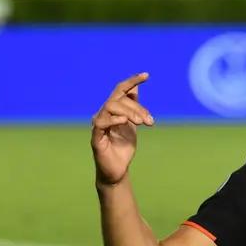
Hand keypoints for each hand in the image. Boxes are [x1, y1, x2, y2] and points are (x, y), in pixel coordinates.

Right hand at [91, 73, 153, 188]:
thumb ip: (134, 108)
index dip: (132, 81)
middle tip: (150, 121)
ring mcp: (99, 125)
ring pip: (111, 107)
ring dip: (129, 112)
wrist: (118, 169)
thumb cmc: (123, 147)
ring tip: (142, 123)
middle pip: (118, 99)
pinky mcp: (96, 138)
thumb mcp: (133, 125)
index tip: (146, 75)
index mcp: (113, 110)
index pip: (120, 90)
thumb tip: (135, 89)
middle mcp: (104, 114)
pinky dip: (113, 119)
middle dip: (137, 107)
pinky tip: (125, 122)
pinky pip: (101, 123)